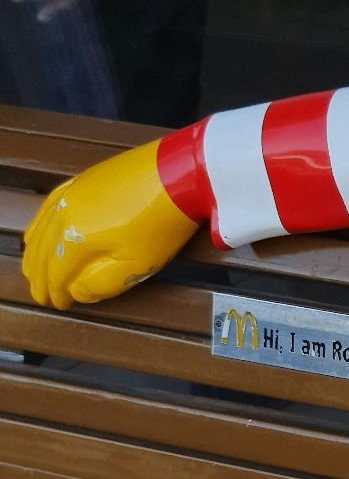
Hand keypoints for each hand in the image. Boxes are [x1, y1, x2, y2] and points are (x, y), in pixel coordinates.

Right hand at [23, 141, 199, 309]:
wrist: (183, 172)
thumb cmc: (162, 223)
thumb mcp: (138, 264)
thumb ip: (101, 284)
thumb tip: (76, 291)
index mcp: (75, 239)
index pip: (56, 274)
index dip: (56, 294)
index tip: (59, 305)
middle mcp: (64, 215)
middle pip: (42, 253)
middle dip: (39, 278)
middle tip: (42, 295)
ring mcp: (71, 193)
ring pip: (40, 230)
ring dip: (35, 255)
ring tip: (34, 271)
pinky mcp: (82, 178)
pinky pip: (48, 206)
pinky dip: (39, 226)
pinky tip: (39, 232)